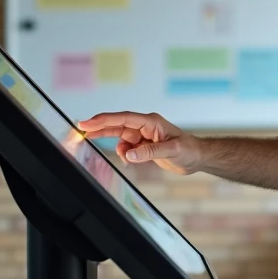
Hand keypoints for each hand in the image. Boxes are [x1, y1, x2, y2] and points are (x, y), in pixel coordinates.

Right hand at [77, 111, 201, 174]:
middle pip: (116, 125)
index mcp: (150, 121)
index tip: (87, 123)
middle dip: (99, 128)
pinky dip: (125, 154)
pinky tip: (131, 160)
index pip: (122, 118)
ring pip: (120, 137)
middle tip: (81, 131)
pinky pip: (126, 148)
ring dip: (118, 147)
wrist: (197, 158)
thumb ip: (149, 152)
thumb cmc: (189, 150)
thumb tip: (130, 154)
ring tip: (126, 157)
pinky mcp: (143, 145)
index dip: (103, 120)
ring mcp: (143, 135)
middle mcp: (144, 126)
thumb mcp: (171, 150)